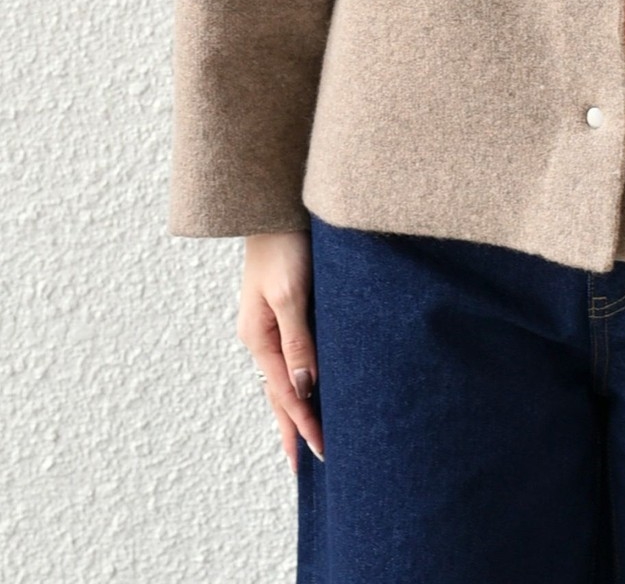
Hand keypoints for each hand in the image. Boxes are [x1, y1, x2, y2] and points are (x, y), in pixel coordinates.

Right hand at [237, 230, 324, 473]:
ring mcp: (270, 324)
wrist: (275, 204)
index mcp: (258, 337)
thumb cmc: (284, 245)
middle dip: (292, 428)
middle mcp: (261, 335)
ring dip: (294, 407)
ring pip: (284, 376)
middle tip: (306, 466)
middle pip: (279, 392)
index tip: (321, 454)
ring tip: (304, 438)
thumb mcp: (290, 294)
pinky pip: (291, 356)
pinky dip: (299, 379)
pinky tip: (308, 388)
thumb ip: (298, 340)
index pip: (285, 393)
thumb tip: (305, 388)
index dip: (302, 424)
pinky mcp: (284, 310)